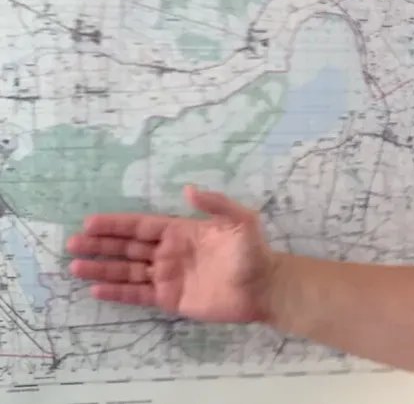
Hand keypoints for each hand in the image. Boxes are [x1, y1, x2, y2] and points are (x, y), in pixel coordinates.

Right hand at [66, 185, 277, 323]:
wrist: (266, 288)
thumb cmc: (254, 252)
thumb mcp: (241, 221)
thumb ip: (216, 204)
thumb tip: (187, 188)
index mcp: (182, 231)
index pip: (141, 226)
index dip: (116, 224)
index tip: (89, 223)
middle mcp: (170, 252)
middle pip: (128, 247)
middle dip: (101, 245)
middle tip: (72, 244)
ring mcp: (169, 276)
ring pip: (128, 271)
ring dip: (102, 269)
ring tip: (75, 267)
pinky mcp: (171, 299)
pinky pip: (139, 294)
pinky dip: (118, 293)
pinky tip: (96, 290)